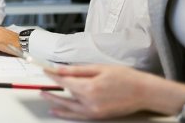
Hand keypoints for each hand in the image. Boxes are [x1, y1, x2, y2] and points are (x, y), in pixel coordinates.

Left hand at [41, 64, 168, 119]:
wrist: (144, 92)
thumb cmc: (125, 77)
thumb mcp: (100, 68)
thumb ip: (78, 70)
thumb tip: (60, 69)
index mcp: (89, 87)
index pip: (64, 81)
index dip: (53, 75)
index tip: (45, 70)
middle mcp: (89, 101)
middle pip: (64, 94)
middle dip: (51, 89)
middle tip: (41, 84)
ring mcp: (93, 111)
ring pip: (69, 107)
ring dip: (55, 102)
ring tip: (45, 97)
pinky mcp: (98, 116)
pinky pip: (77, 115)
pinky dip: (66, 113)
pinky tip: (57, 111)